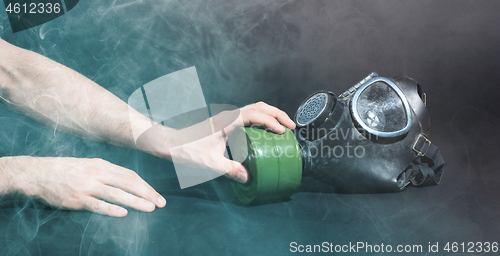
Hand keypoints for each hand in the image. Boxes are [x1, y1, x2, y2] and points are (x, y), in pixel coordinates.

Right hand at [2, 156, 165, 216]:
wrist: (38, 173)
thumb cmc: (66, 171)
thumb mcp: (89, 166)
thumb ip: (107, 173)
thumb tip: (128, 182)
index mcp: (102, 165)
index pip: (130, 175)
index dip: (146, 185)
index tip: (157, 195)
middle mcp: (97, 173)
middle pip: (128, 183)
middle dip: (147, 193)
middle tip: (161, 203)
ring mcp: (87, 186)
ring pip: (116, 194)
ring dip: (136, 201)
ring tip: (150, 208)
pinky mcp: (76, 199)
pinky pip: (97, 204)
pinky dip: (111, 209)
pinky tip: (123, 213)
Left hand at [163, 102, 295, 183]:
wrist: (170, 143)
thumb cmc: (186, 151)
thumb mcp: (209, 163)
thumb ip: (230, 170)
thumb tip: (248, 178)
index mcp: (226, 122)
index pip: (254, 114)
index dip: (271, 121)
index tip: (282, 132)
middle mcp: (228, 116)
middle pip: (259, 106)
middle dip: (277, 114)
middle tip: (292, 127)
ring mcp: (227, 118)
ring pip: (255, 109)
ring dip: (271, 115)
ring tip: (284, 127)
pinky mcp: (226, 124)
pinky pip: (249, 116)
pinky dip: (262, 120)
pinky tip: (266, 132)